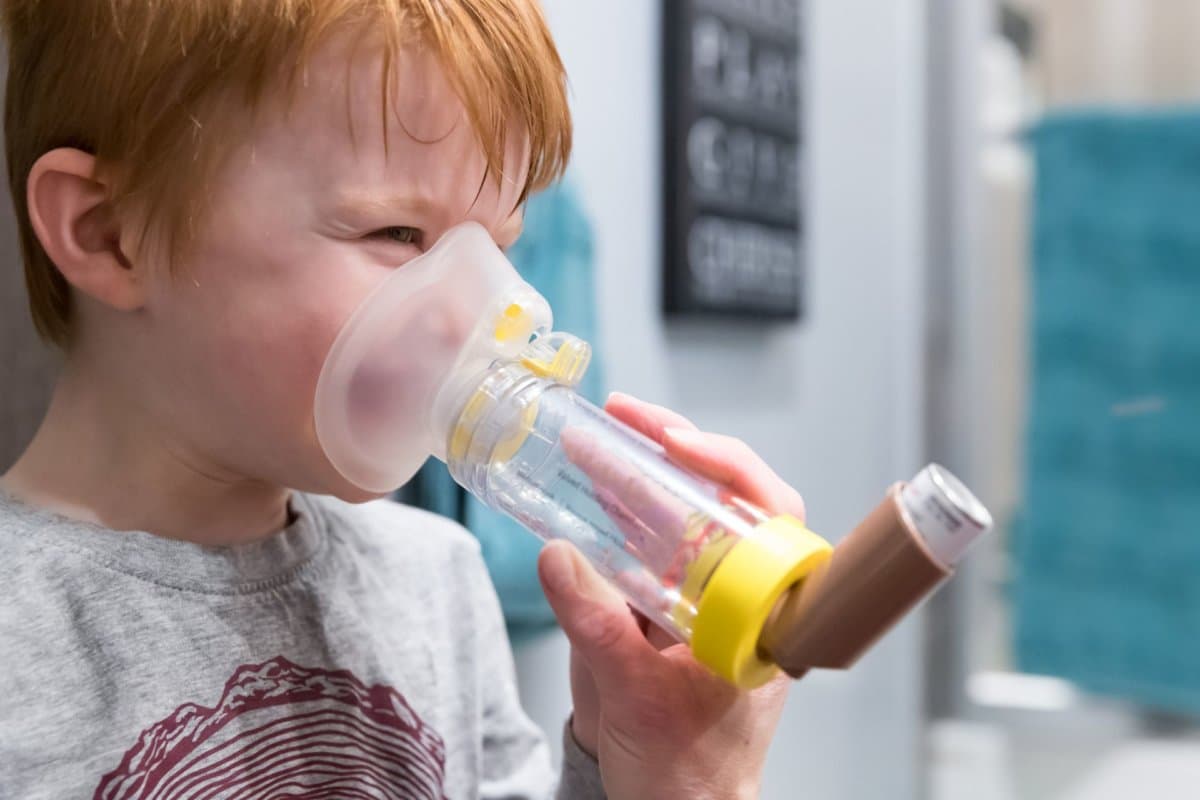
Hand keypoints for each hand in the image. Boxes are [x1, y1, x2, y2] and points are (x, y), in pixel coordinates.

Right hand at [538, 393, 804, 799]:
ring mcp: (706, 599)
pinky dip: (619, 517)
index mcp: (767, 612)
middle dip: (674, 450)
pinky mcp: (667, 611)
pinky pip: (647, 550)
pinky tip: (592, 488)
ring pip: (684, 518)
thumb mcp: (638, 697)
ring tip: (597, 438)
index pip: (772, 513)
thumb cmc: (688, 773)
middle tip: (626, 418)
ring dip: (640, 476)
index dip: (728, 466)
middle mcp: (744, 595)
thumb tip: (559, 557)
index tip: (679, 445)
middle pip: (723, 499)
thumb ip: (599, 627)